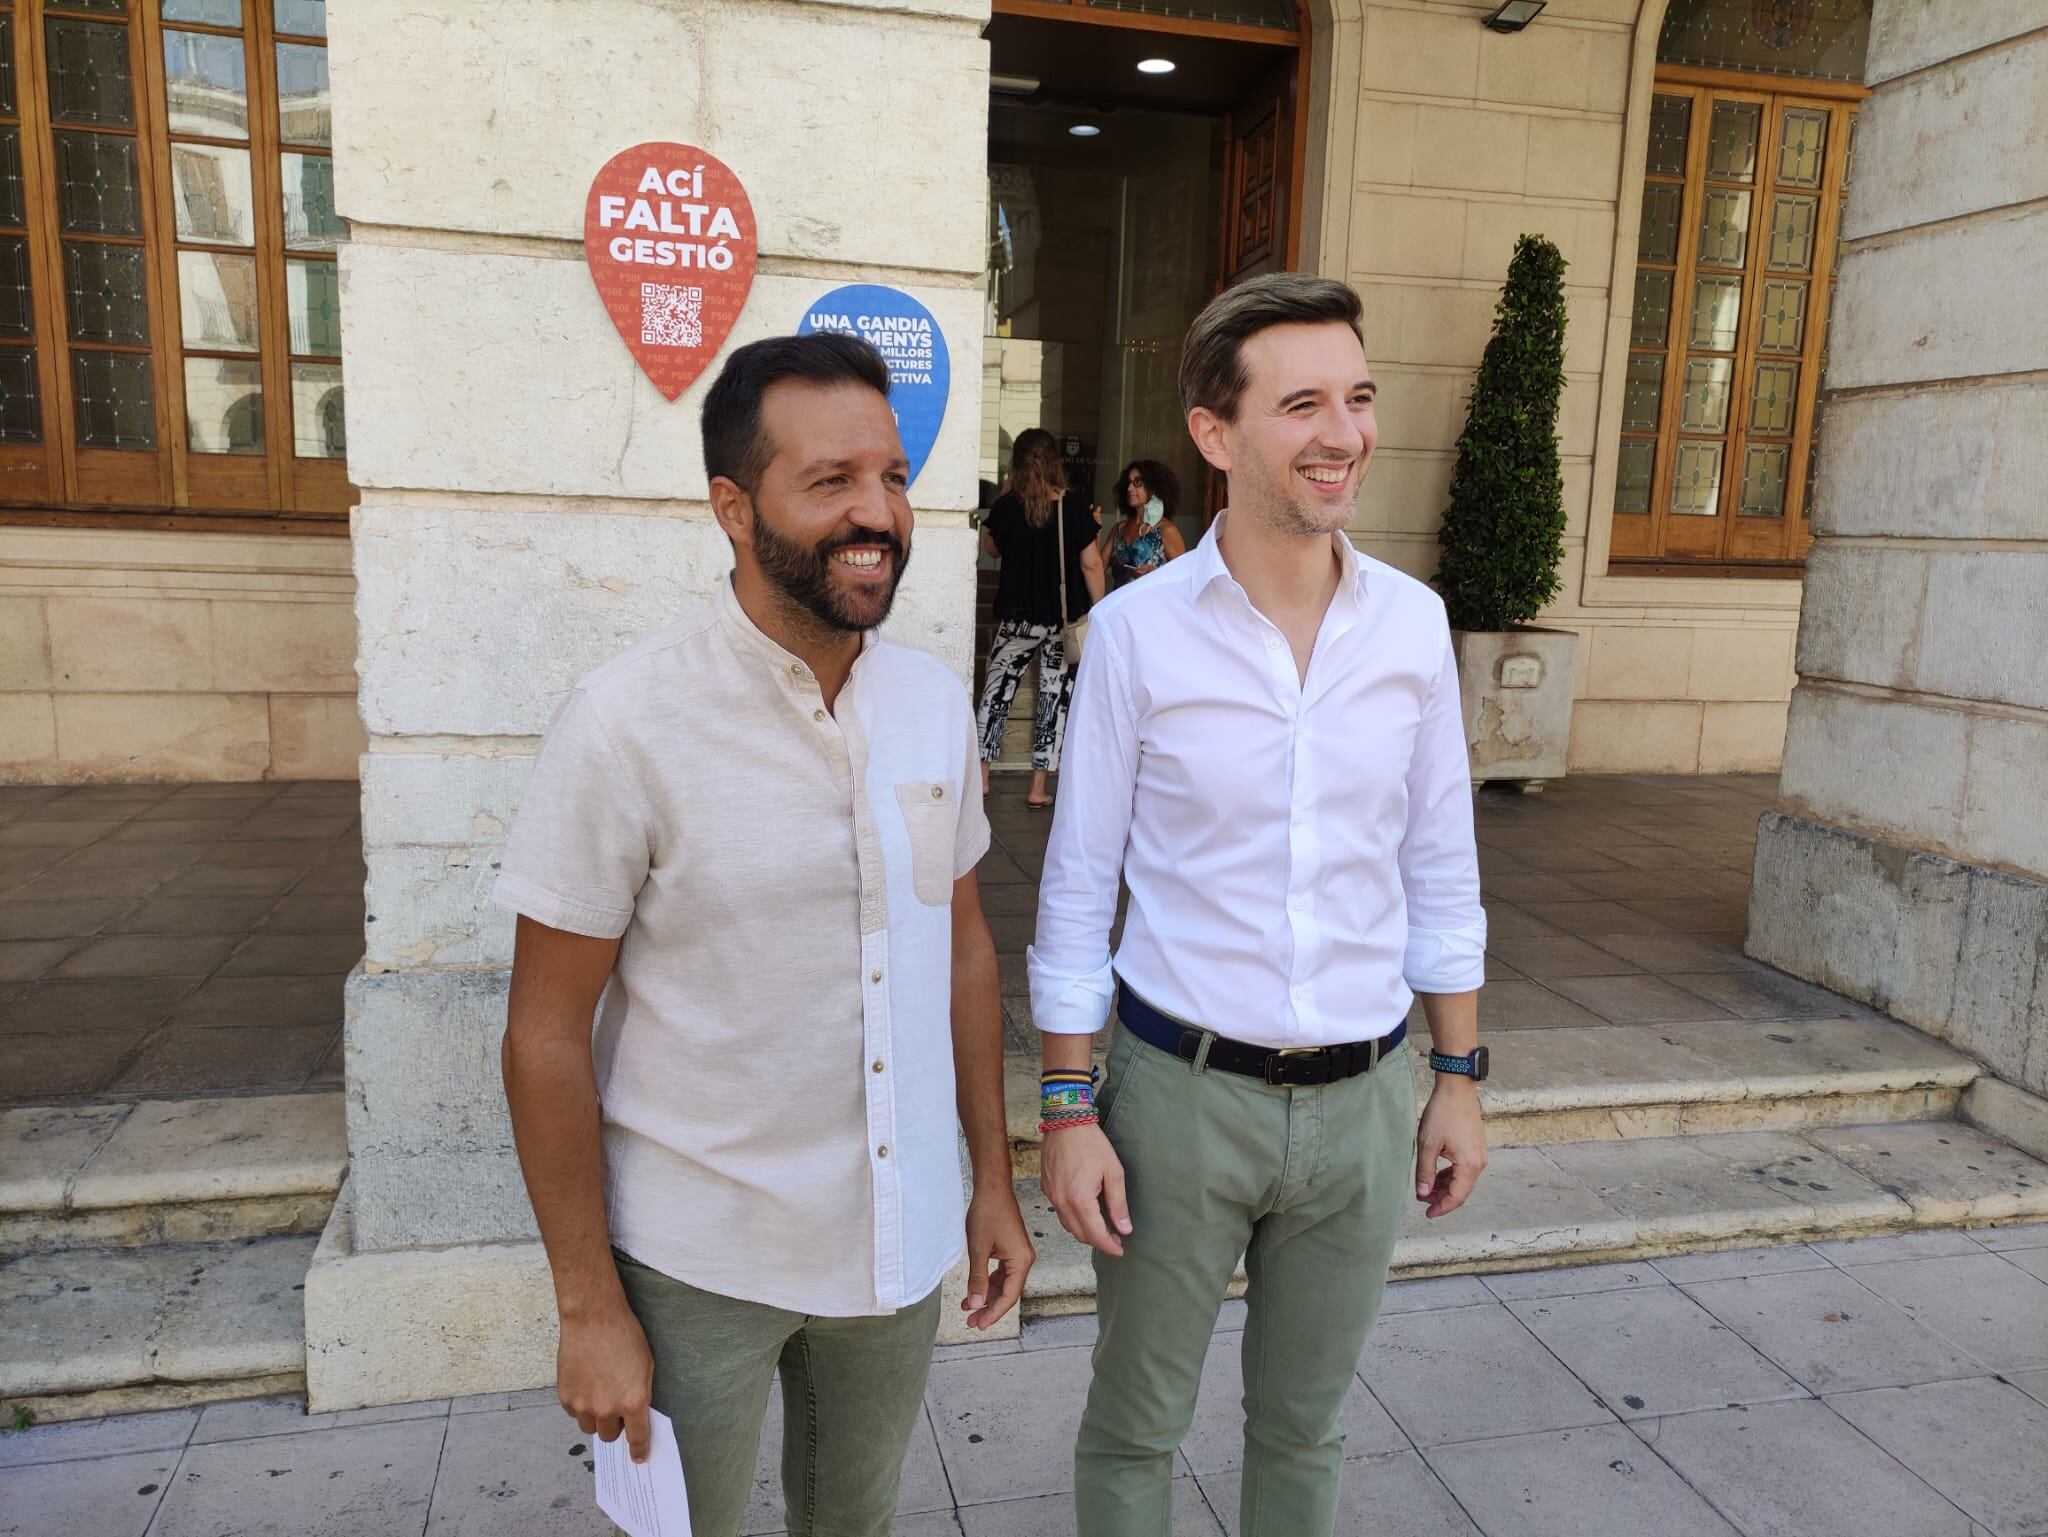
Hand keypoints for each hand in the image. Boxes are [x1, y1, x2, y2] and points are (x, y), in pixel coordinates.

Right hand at [556, 1295, 655, 1462]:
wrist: (593, 1317)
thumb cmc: (624, 1336)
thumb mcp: (645, 1366)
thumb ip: (641, 1395)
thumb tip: (638, 1416)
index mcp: (633, 1401)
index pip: (637, 1438)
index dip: (639, 1450)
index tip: (639, 1457)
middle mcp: (607, 1408)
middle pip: (610, 1436)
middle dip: (615, 1425)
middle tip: (616, 1406)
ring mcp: (584, 1405)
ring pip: (590, 1427)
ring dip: (596, 1417)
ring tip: (599, 1392)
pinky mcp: (566, 1397)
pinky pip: (575, 1413)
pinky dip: (581, 1405)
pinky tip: (586, 1382)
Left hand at [961, 1186, 1035, 1329]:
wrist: (991, 1188)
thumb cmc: (987, 1213)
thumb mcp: (978, 1249)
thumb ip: (978, 1279)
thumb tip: (976, 1304)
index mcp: (1021, 1261)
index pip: (1009, 1296)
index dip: (993, 1312)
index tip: (979, 1324)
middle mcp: (1024, 1259)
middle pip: (1007, 1292)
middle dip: (989, 1307)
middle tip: (971, 1322)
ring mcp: (1018, 1254)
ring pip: (1003, 1284)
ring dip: (986, 1296)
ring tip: (968, 1308)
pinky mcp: (1011, 1249)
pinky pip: (1001, 1273)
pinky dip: (988, 1282)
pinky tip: (974, 1290)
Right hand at [1040, 1123, 1132, 1255]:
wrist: (1066, 1121)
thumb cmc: (1091, 1143)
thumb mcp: (1113, 1172)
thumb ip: (1118, 1203)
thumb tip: (1125, 1228)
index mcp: (1080, 1199)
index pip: (1095, 1235)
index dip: (1109, 1246)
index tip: (1120, 1250)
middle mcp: (1061, 1201)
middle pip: (1080, 1234)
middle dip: (1098, 1241)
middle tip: (1115, 1238)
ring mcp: (1051, 1195)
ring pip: (1068, 1225)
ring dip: (1084, 1231)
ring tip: (1102, 1226)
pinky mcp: (1046, 1188)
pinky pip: (1060, 1212)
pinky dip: (1073, 1218)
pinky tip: (1085, 1210)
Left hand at [1415, 1077, 1486, 1218]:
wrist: (1456, 1088)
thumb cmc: (1442, 1114)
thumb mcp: (1427, 1145)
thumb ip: (1425, 1172)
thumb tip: (1423, 1194)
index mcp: (1469, 1165)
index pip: (1457, 1197)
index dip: (1442, 1208)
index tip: (1427, 1214)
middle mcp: (1479, 1163)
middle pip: (1461, 1191)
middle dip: (1442, 1198)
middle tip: (1421, 1200)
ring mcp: (1479, 1155)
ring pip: (1462, 1180)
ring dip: (1445, 1187)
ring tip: (1425, 1188)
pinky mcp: (1475, 1147)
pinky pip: (1464, 1169)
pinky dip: (1450, 1175)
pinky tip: (1436, 1174)